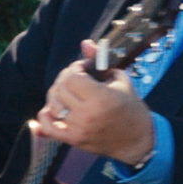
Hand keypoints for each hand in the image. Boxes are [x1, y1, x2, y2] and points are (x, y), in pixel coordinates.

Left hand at [30, 40, 154, 164]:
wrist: (137, 140)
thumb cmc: (130, 106)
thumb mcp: (120, 80)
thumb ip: (99, 60)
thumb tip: (84, 43)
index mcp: (100, 98)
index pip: (72, 77)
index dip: (75, 68)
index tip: (84, 69)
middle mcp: (87, 114)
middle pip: (60, 89)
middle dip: (65, 79)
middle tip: (76, 79)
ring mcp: (79, 129)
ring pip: (53, 106)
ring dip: (57, 96)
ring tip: (69, 93)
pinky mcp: (74, 140)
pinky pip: (49, 128)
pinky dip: (44, 118)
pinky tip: (49, 110)